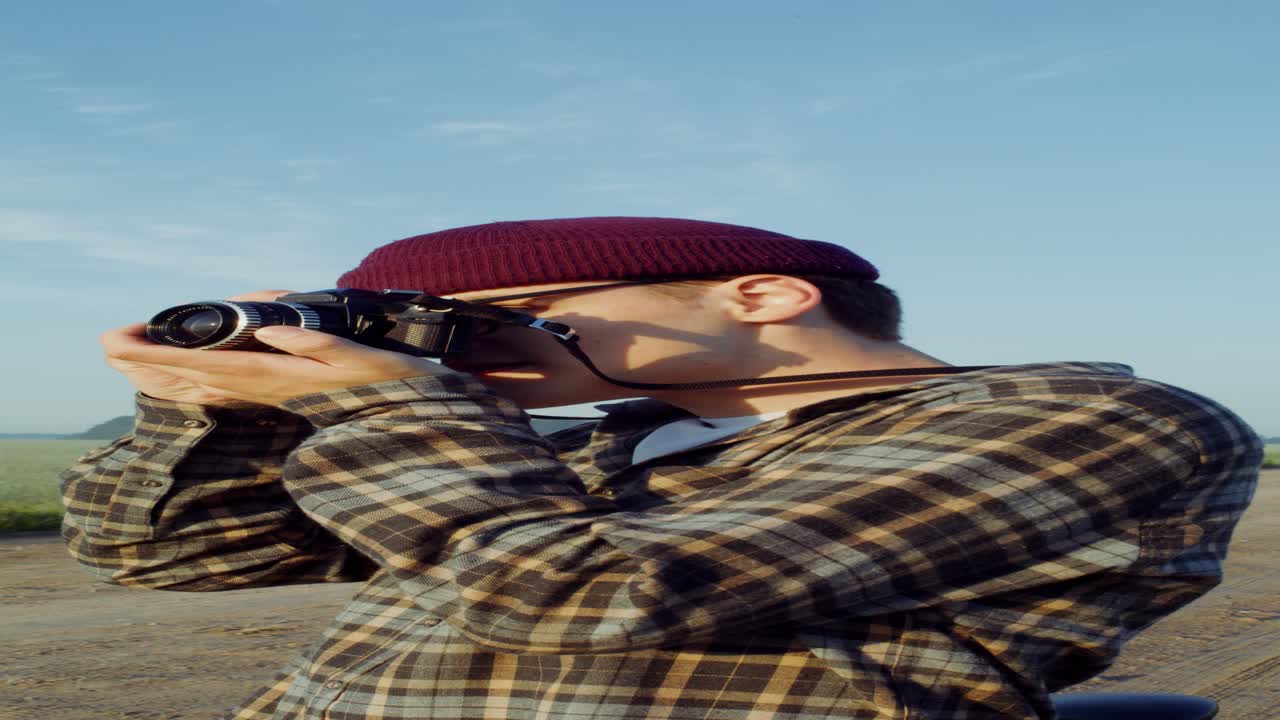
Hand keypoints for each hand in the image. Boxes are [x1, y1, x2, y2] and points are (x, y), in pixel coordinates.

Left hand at [101, 289, 459, 407]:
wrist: (410, 417)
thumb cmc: (391, 382)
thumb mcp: (360, 359)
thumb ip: (314, 345)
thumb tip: (267, 331)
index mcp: (278, 377)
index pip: (206, 363)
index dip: (159, 354)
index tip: (119, 344)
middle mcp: (266, 388)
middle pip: (194, 377)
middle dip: (148, 362)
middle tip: (105, 344)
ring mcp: (270, 393)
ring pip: (204, 385)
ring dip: (164, 372)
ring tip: (127, 356)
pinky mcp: (278, 393)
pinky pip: (223, 386)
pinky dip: (193, 379)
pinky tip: (181, 375)